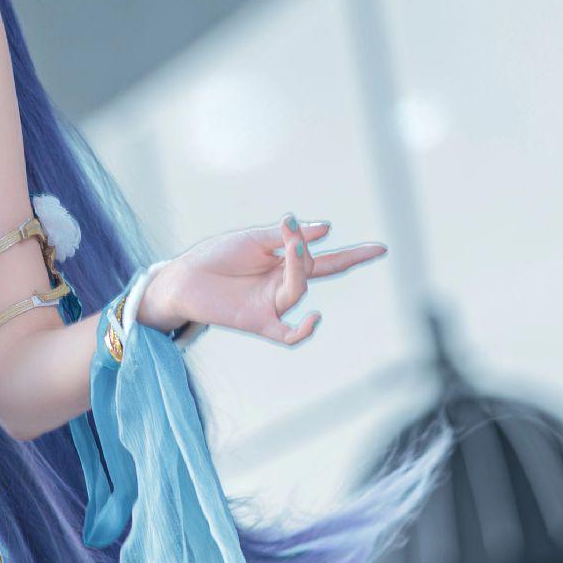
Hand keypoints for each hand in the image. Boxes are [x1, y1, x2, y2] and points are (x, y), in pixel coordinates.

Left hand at [136, 216, 385, 347]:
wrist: (182, 278)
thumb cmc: (214, 256)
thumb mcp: (252, 238)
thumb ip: (286, 237)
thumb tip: (325, 228)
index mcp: (284, 262)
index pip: (326, 259)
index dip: (354, 255)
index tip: (381, 249)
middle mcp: (282, 284)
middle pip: (316, 271)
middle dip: (331, 258)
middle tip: (298, 238)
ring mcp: (272, 304)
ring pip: (299, 289)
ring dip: (298, 266)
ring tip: (289, 246)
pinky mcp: (258, 323)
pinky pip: (288, 334)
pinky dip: (303, 330)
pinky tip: (315, 317)